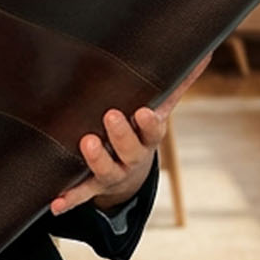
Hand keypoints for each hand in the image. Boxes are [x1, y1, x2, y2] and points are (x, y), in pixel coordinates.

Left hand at [49, 59, 206, 214]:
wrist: (131, 173)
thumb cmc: (142, 131)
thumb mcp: (159, 110)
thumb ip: (177, 85)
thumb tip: (204, 54)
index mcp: (148, 138)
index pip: (154, 131)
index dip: (150, 123)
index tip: (144, 111)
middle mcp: (133, 158)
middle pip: (130, 150)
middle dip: (121, 135)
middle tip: (111, 116)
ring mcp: (113, 173)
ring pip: (106, 170)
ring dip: (97, 160)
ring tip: (88, 143)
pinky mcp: (93, 185)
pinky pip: (81, 194)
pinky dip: (68, 200)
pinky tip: (55, 205)